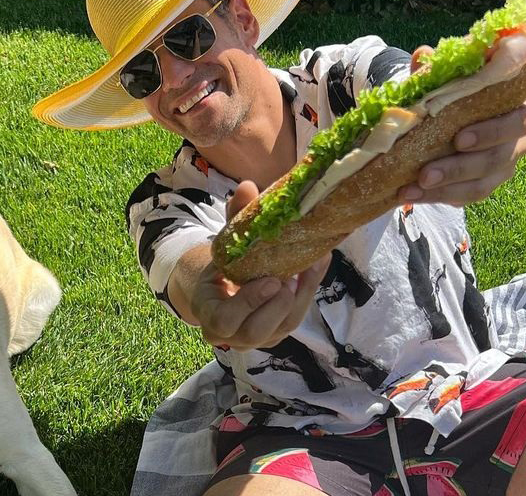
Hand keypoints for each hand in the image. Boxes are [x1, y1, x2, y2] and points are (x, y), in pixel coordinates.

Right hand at [192, 181, 330, 349]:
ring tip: (309, 266)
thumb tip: (248, 186)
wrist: (220, 289)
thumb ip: (233, 220)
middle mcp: (232, 336)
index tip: (270, 280)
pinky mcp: (276, 334)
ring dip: (299, 297)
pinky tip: (316, 266)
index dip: (249, 303)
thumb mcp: (222, 246)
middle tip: (290, 277)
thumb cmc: (220, 266)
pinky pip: (294, 319)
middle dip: (277, 305)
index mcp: (209, 315)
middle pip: (257, 331)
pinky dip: (307, 293)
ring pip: (282, 328)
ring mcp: (256, 339)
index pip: (226, 320)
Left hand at [398, 45, 525, 206]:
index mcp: (516, 105)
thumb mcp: (442, 80)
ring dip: (446, 188)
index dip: (492, 132)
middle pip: (499, 157)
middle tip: (426, 174)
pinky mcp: (488, 183)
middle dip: (460, 167)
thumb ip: (435, 69)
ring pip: (483, 183)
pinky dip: (441, 197)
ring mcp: (506, 164)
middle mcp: (519, 138)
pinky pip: (470, 196)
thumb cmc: (451, 94)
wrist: (441, 116)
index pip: (518, 121)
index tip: (458, 140)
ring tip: (413, 189)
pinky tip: (414, 196)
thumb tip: (423, 54)